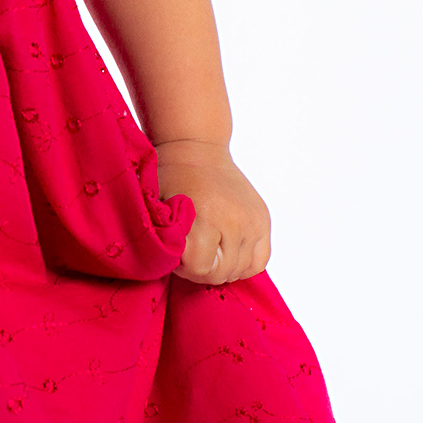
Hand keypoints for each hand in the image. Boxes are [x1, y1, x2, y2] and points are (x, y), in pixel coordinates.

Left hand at [153, 139, 269, 284]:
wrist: (197, 148)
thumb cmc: (171, 177)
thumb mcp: (158, 207)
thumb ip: (165, 239)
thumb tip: (173, 266)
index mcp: (206, 216)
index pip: (200, 268)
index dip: (183, 266)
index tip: (176, 252)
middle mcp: (235, 221)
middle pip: (221, 273)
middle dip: (200, 269)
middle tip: (189, 252)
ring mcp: (254, 222)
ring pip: (240, 270)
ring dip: (221, 267)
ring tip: (207, 250)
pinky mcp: (264, 220)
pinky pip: (259, 261)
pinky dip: (243, 264)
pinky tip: (226, 252)